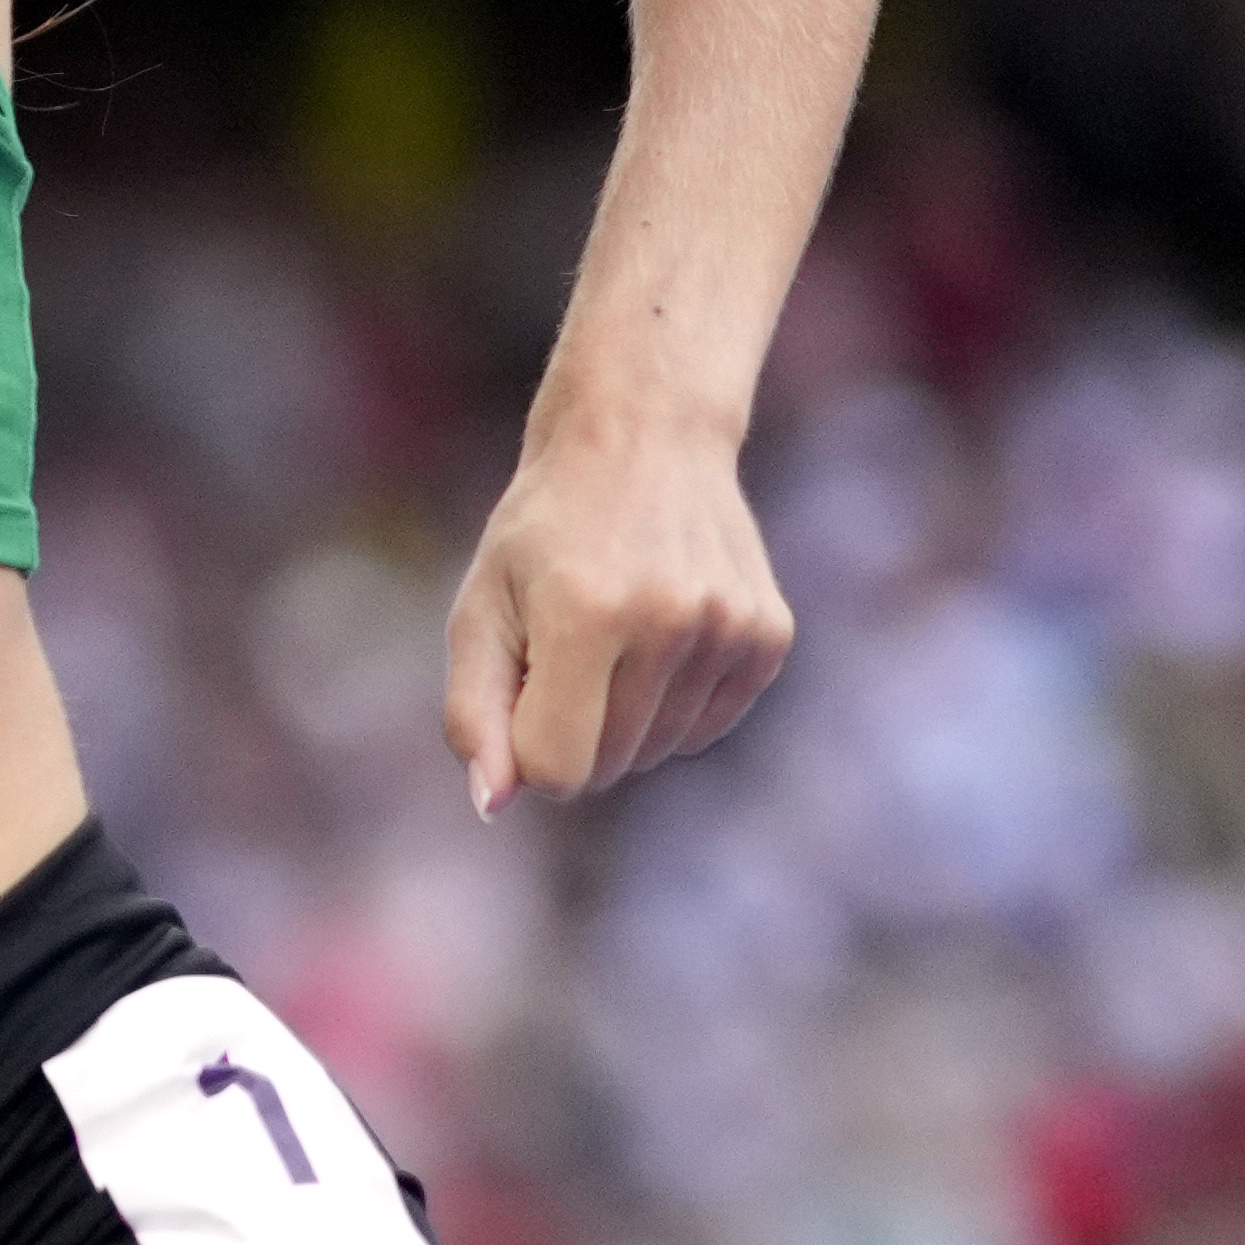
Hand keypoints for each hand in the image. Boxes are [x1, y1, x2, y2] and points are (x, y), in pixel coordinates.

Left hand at [441, 417, 794, 814]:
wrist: (643, 438)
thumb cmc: (543, 532)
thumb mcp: (480, 609)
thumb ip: (474, 711)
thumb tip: (492, 806)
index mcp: (586, 616)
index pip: (557, 769)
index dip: (526, 747)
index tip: (522, 690)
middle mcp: (670, 623)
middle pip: (609, 766)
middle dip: (573, 729)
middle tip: (565, 647)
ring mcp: (731, 629)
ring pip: (660, 752)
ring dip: (625, 717)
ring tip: (614, 633)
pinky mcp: (770, 637)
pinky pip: (707, 728)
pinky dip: (674, 705)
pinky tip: (661, 635)